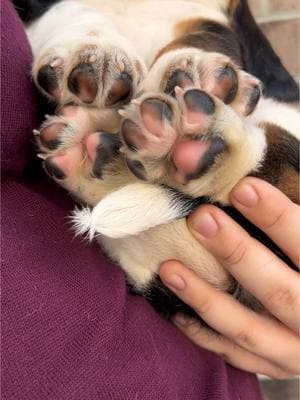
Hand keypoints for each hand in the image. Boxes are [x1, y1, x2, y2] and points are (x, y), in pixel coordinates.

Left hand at [160, 177, 299, 378]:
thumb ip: (292, 227)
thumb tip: (250, 189)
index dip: (277, 218)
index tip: (242, 188)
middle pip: (277, 291)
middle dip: (236, 253)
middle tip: (201, 219)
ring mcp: (295, 352)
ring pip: (247, 330)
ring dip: (205, 298)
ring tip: (170, 268)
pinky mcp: (275, 365)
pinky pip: (235, 355)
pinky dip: (203, 334)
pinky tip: (176, 312)